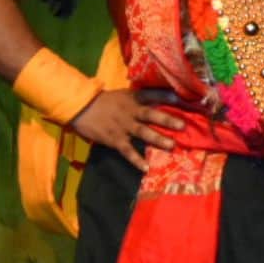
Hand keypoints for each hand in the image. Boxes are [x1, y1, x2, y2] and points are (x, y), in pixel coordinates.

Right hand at [68, 89, 185, 171]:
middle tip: (182, 125)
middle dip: (167, 120)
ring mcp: (122, 126)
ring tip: (171, 146)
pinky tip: (146, 168)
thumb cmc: (104, 102)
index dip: (167, 96)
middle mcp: (130, 111)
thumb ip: (140, 100)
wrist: (80, 107)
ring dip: (158, 139)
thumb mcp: (123, 95)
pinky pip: (128, 151)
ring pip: (143, 132)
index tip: (182, 98)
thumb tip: (162, 101)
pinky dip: (137, 160)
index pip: (152, 94)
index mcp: (132, 98)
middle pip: (151, 114)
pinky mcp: (114, 139)